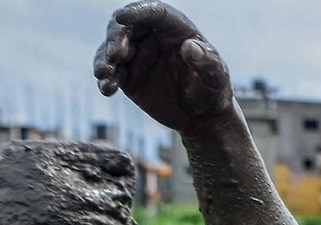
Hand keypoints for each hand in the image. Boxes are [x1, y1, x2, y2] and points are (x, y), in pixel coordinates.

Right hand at [94, 1, 232, 134]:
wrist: (203, 117)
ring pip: (112, 49)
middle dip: (116, 38)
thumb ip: (207, 62)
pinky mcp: (128, 75)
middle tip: (116, 55)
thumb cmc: (213, 91)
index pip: (154, 12)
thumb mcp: (215, 77)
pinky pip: (111, 72)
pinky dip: (105, 79)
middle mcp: (152, 37)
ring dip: (104, 59)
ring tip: (104, 74)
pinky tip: (107, 89)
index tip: (122, 18)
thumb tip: (191, 47)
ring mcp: (138, 55)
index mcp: (175, 28)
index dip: (137, 12)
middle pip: (126, 27)